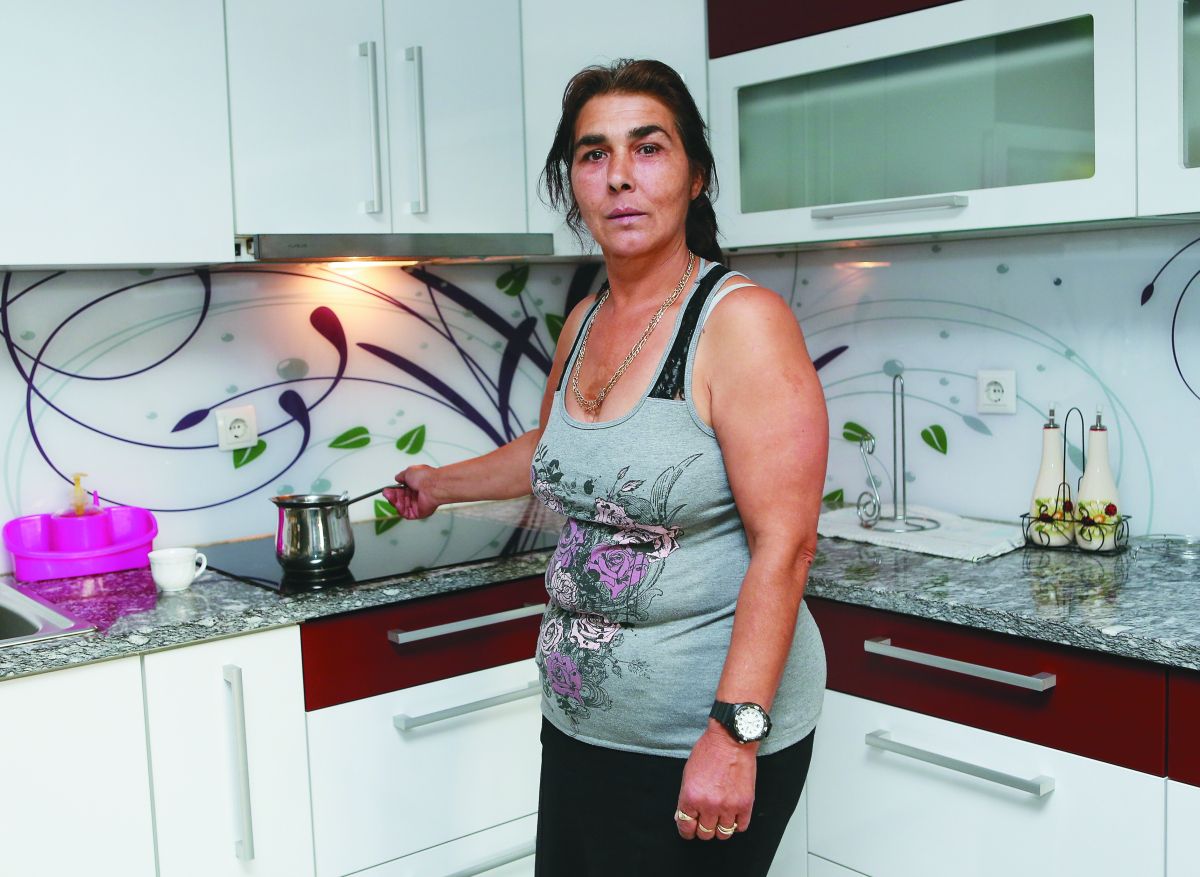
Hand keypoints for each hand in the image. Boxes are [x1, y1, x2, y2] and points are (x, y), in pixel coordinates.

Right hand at [382, 465, 440, 518]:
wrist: (433, 485)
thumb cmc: (425, 477)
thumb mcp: (409, 471)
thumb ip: (401, 476)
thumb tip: (397, 478)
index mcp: (416, 485)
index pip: (401, 490)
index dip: (393, 490)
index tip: (387, 489)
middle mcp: (417, 495)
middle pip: (400, 499)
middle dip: (392, 496)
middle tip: (387, 493)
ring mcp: (418, 504)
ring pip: (401, 506)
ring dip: (394, 502)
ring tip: (390, 497)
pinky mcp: (419, 513)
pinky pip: (406, 513)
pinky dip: (400, 509)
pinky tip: (398, 504)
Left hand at [675, 721, 755, 841]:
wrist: (731, 740)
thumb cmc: (709, 752)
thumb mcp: (688, 774)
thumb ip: (685, 798)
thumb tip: (681, 817)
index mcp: (691, 797)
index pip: (686, 827)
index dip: (687, 830)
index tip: (689, 829)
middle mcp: (709, 805)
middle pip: (705, 833)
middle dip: (702, 829)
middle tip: (704, 821)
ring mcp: (729, 806)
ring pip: (723, 834)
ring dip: (719, 828)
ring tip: (719, 819)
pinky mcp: (745, 804)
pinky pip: (741, 827)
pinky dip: (736, 824)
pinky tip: (732, 815)